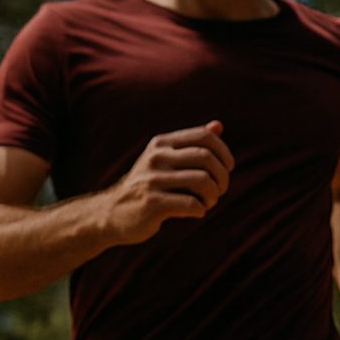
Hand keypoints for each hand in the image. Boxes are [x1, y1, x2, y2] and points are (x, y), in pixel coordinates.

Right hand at [104, 121, 232, 243]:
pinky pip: (191, 204)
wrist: (112, 213)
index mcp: (162, 143)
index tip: (228, 168)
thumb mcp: (165, 160)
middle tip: (219, 190)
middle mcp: (156, 157)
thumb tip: (218, 126)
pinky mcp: (152, 203)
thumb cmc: (148, 186)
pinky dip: (201, 209)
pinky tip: (197, 212)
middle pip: (206, 158)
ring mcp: (152, 179)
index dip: (224, 152)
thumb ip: (191, 144)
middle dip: (222, 177)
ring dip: (213, 195)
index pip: (204, 137)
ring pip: (202, 181)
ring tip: (208, 203)